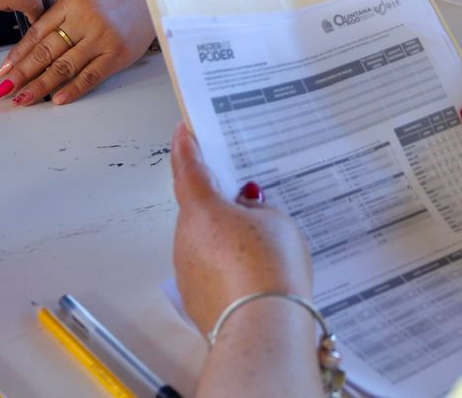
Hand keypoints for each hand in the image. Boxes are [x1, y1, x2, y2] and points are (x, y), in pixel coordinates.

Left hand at [0, 0, 153, 105]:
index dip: (17, 55)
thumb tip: (31, 50)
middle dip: (22, 74)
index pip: (37, 33)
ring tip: (23, 98)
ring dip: (41, 85)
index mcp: (71, 3)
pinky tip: (57, 99)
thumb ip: (58, 18)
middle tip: (5, 89)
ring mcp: (102, 38)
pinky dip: (73, 89)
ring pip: (64, 67)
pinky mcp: (118, 54)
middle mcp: (85, 20)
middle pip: (47, 52)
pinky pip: (91, 76)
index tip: (3, 71)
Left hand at [172, 124, 313, 332]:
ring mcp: (188, 270)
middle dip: (220, 201)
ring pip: (206, 240)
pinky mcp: (197, 297)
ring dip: (226, 236)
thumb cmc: (269, 270)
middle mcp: (186, 237)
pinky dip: (228, 265)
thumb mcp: (278, 222)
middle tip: (245, 193)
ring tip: (263, 243)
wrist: (263, 329)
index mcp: (202, 209)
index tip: (183, 131)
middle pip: (199, 208)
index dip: (186, 146)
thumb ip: (259, 207)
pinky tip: (255, 271)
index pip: (189, 167)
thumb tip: (247, 208)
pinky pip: (211, 269)